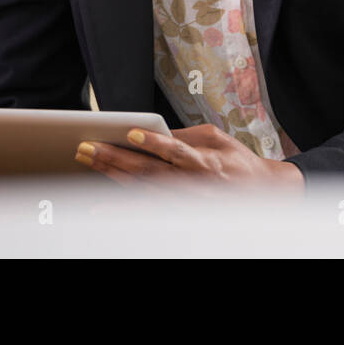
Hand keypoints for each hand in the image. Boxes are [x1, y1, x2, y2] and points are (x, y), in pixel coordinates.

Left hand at [75, 124, 304, 194]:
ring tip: (86, 159)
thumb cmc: (235, 161)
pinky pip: (141, 209)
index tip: (131, 131)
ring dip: (110, 173)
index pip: (177, 150)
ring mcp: (181, 201)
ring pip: (140, 188)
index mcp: (205, 161)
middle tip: (87, 146)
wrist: (256, 193)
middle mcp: (192, 184)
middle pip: (149, 170)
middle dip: (115, 157)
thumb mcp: (217, 138)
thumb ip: (184, 137)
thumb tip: (151, 132)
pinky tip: (96, 207)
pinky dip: (118, 208)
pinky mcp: (174, 212)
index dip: (155, 142)